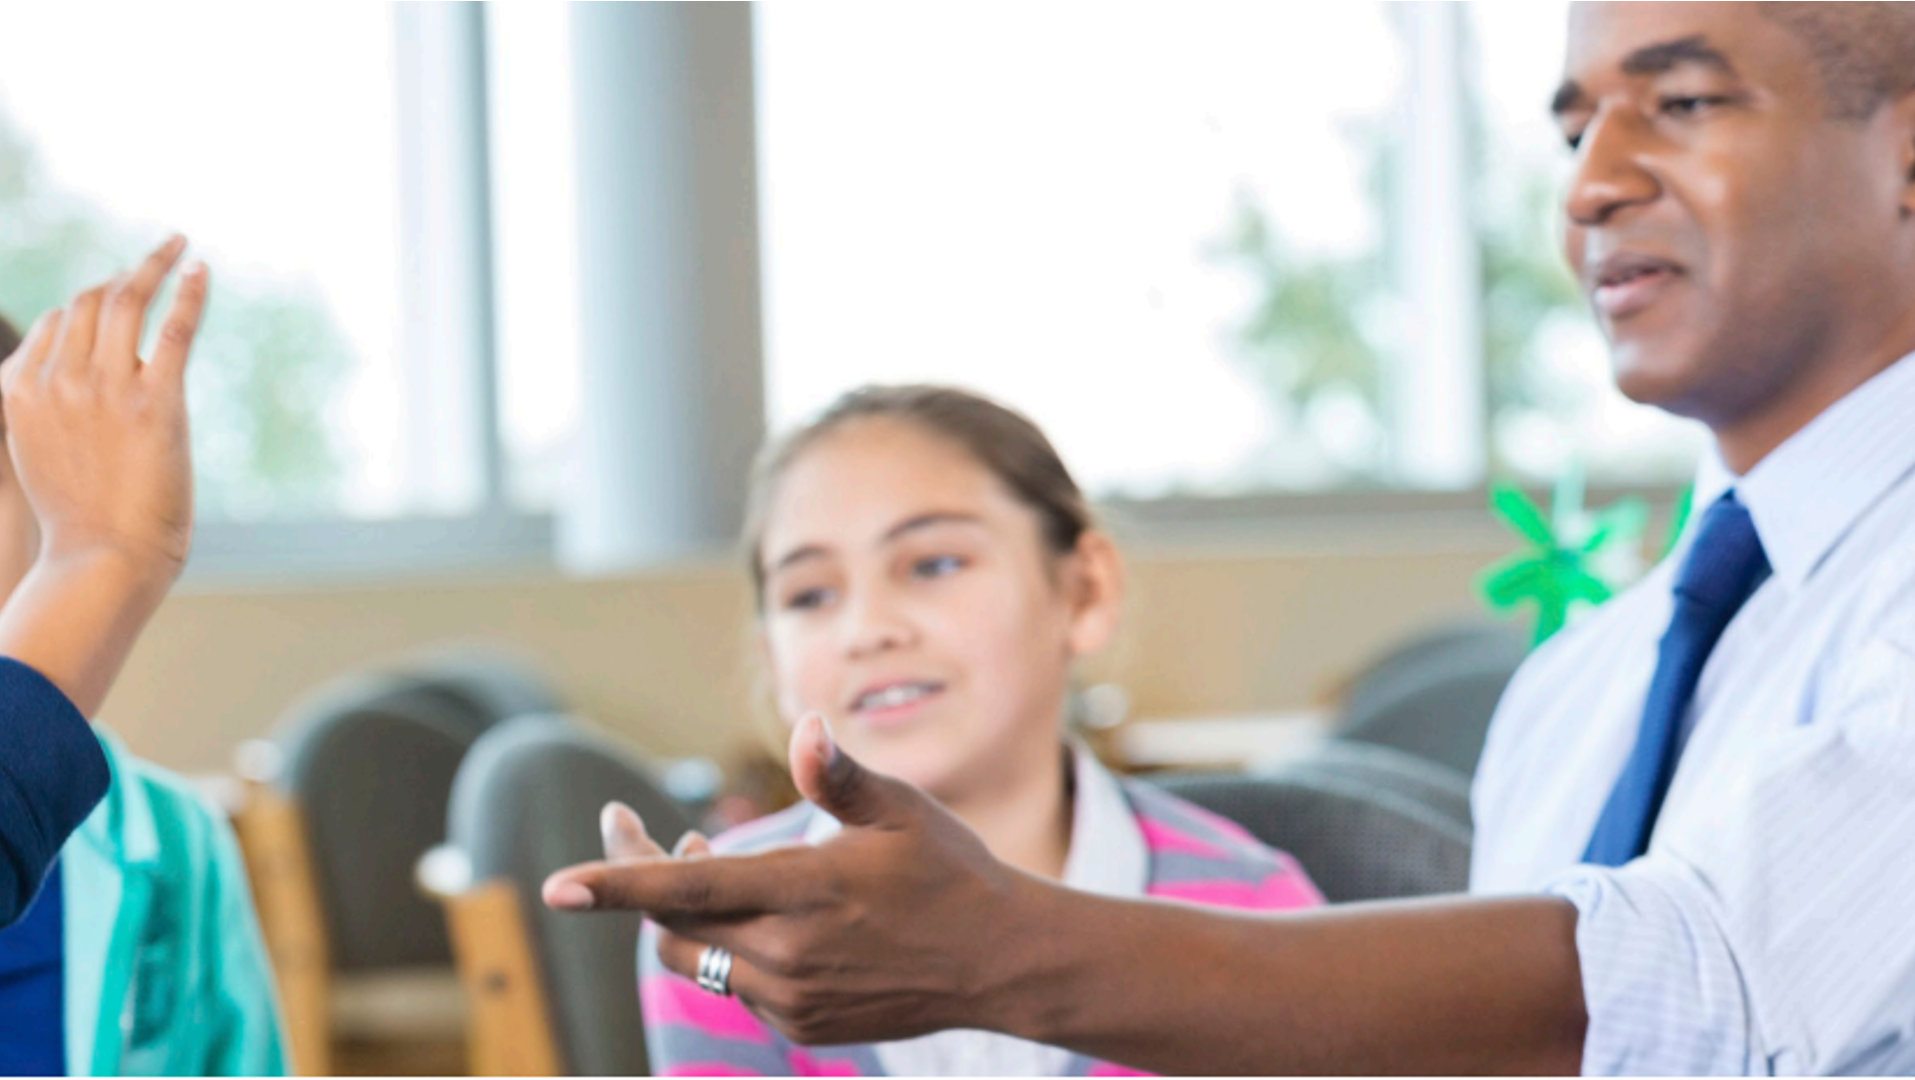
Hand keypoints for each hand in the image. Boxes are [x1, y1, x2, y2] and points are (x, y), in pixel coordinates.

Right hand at [4, 235, 204, 580]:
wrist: (103, 559)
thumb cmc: (81, 522)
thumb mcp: (40, 456)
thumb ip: (48, 413)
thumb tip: (69, 396)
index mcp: (21, 391)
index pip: (56, 323)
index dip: (89, 303)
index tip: (120, 291)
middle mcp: (58, 380)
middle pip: (88, 303)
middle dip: (121, 274)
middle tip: (153, 258)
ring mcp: (106, 388)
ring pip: (125, 302)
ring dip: (151, 264)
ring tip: (174, 243)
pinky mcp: (156, 401)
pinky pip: (173, 329)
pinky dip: (188, 292)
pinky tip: (200, 268)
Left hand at [544, 716, 1035, 1045]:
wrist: (1000, 963)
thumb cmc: (952, 872)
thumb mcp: (901, 811)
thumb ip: (838, 777)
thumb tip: (804, 728)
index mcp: (805, 892)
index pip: (685, 892)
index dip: (616, 885)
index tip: (555, 887)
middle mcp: (788, 954)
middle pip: (673, 924)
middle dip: (641, 880)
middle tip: (644, 834)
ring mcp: (792, 998)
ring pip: (697, 958)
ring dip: (684, 914)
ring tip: (705, 868)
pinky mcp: (802, 1025)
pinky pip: (735, 987)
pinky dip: (726, 948)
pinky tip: (757, 916)